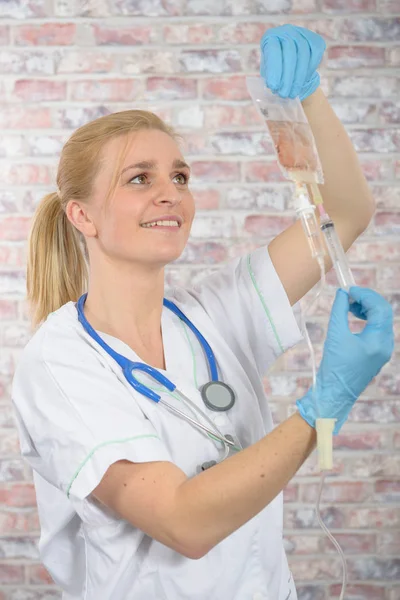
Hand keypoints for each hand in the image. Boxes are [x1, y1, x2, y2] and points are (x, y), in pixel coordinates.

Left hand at [259, 24, 325, 100]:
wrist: (290, 66)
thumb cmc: (276, 71)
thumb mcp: (268, 73)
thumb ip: (269, 76)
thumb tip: (274, 86)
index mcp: (270, 37)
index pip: (273, 50)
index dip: (274, 69)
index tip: (274, 86)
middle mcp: (286, 31)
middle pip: (290, 52)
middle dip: (287, 76)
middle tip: (285, 94)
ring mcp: (301, 33)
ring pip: (304, 53)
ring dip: (299, 77)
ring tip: (293, 93)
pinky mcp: (314, 38)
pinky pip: (315, 52)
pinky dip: (310, 68)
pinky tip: (304, 80)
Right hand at [296, 287, 393, 433]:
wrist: (334, 393)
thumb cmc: (334, 367)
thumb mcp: (335, 335)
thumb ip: (339, 311)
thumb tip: (342, 293)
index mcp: (378, 341)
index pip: (379, 308)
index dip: (365, 295)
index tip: (349, 289)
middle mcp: (386, 345)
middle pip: (383, 312)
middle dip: (367, 300)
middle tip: (349, 295)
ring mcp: (383, 350)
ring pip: (381, 320)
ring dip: (367, 308)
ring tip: (349, 305)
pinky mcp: (377, 353)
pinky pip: (377, 329)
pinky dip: (367, 319)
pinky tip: (353, 317)